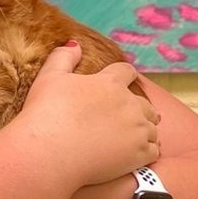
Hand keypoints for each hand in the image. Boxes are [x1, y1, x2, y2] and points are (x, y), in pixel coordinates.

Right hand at [18, 42, 159, 186]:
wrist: (47, 154)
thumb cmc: (44, 115)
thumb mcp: (48, 78)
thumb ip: (63, 57)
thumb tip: (75, 43)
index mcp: (110, 83)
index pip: (126, 71)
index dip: (124, 75)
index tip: (122, 81)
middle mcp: (129, 104)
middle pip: (144, 103)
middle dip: (138, 108)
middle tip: (127, 117)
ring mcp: (137, 130)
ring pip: (151, 127)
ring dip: (143, 130)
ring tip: (131, 138)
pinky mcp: (139, 154)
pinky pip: (153, 150)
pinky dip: (146, 151)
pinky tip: (135, 154)